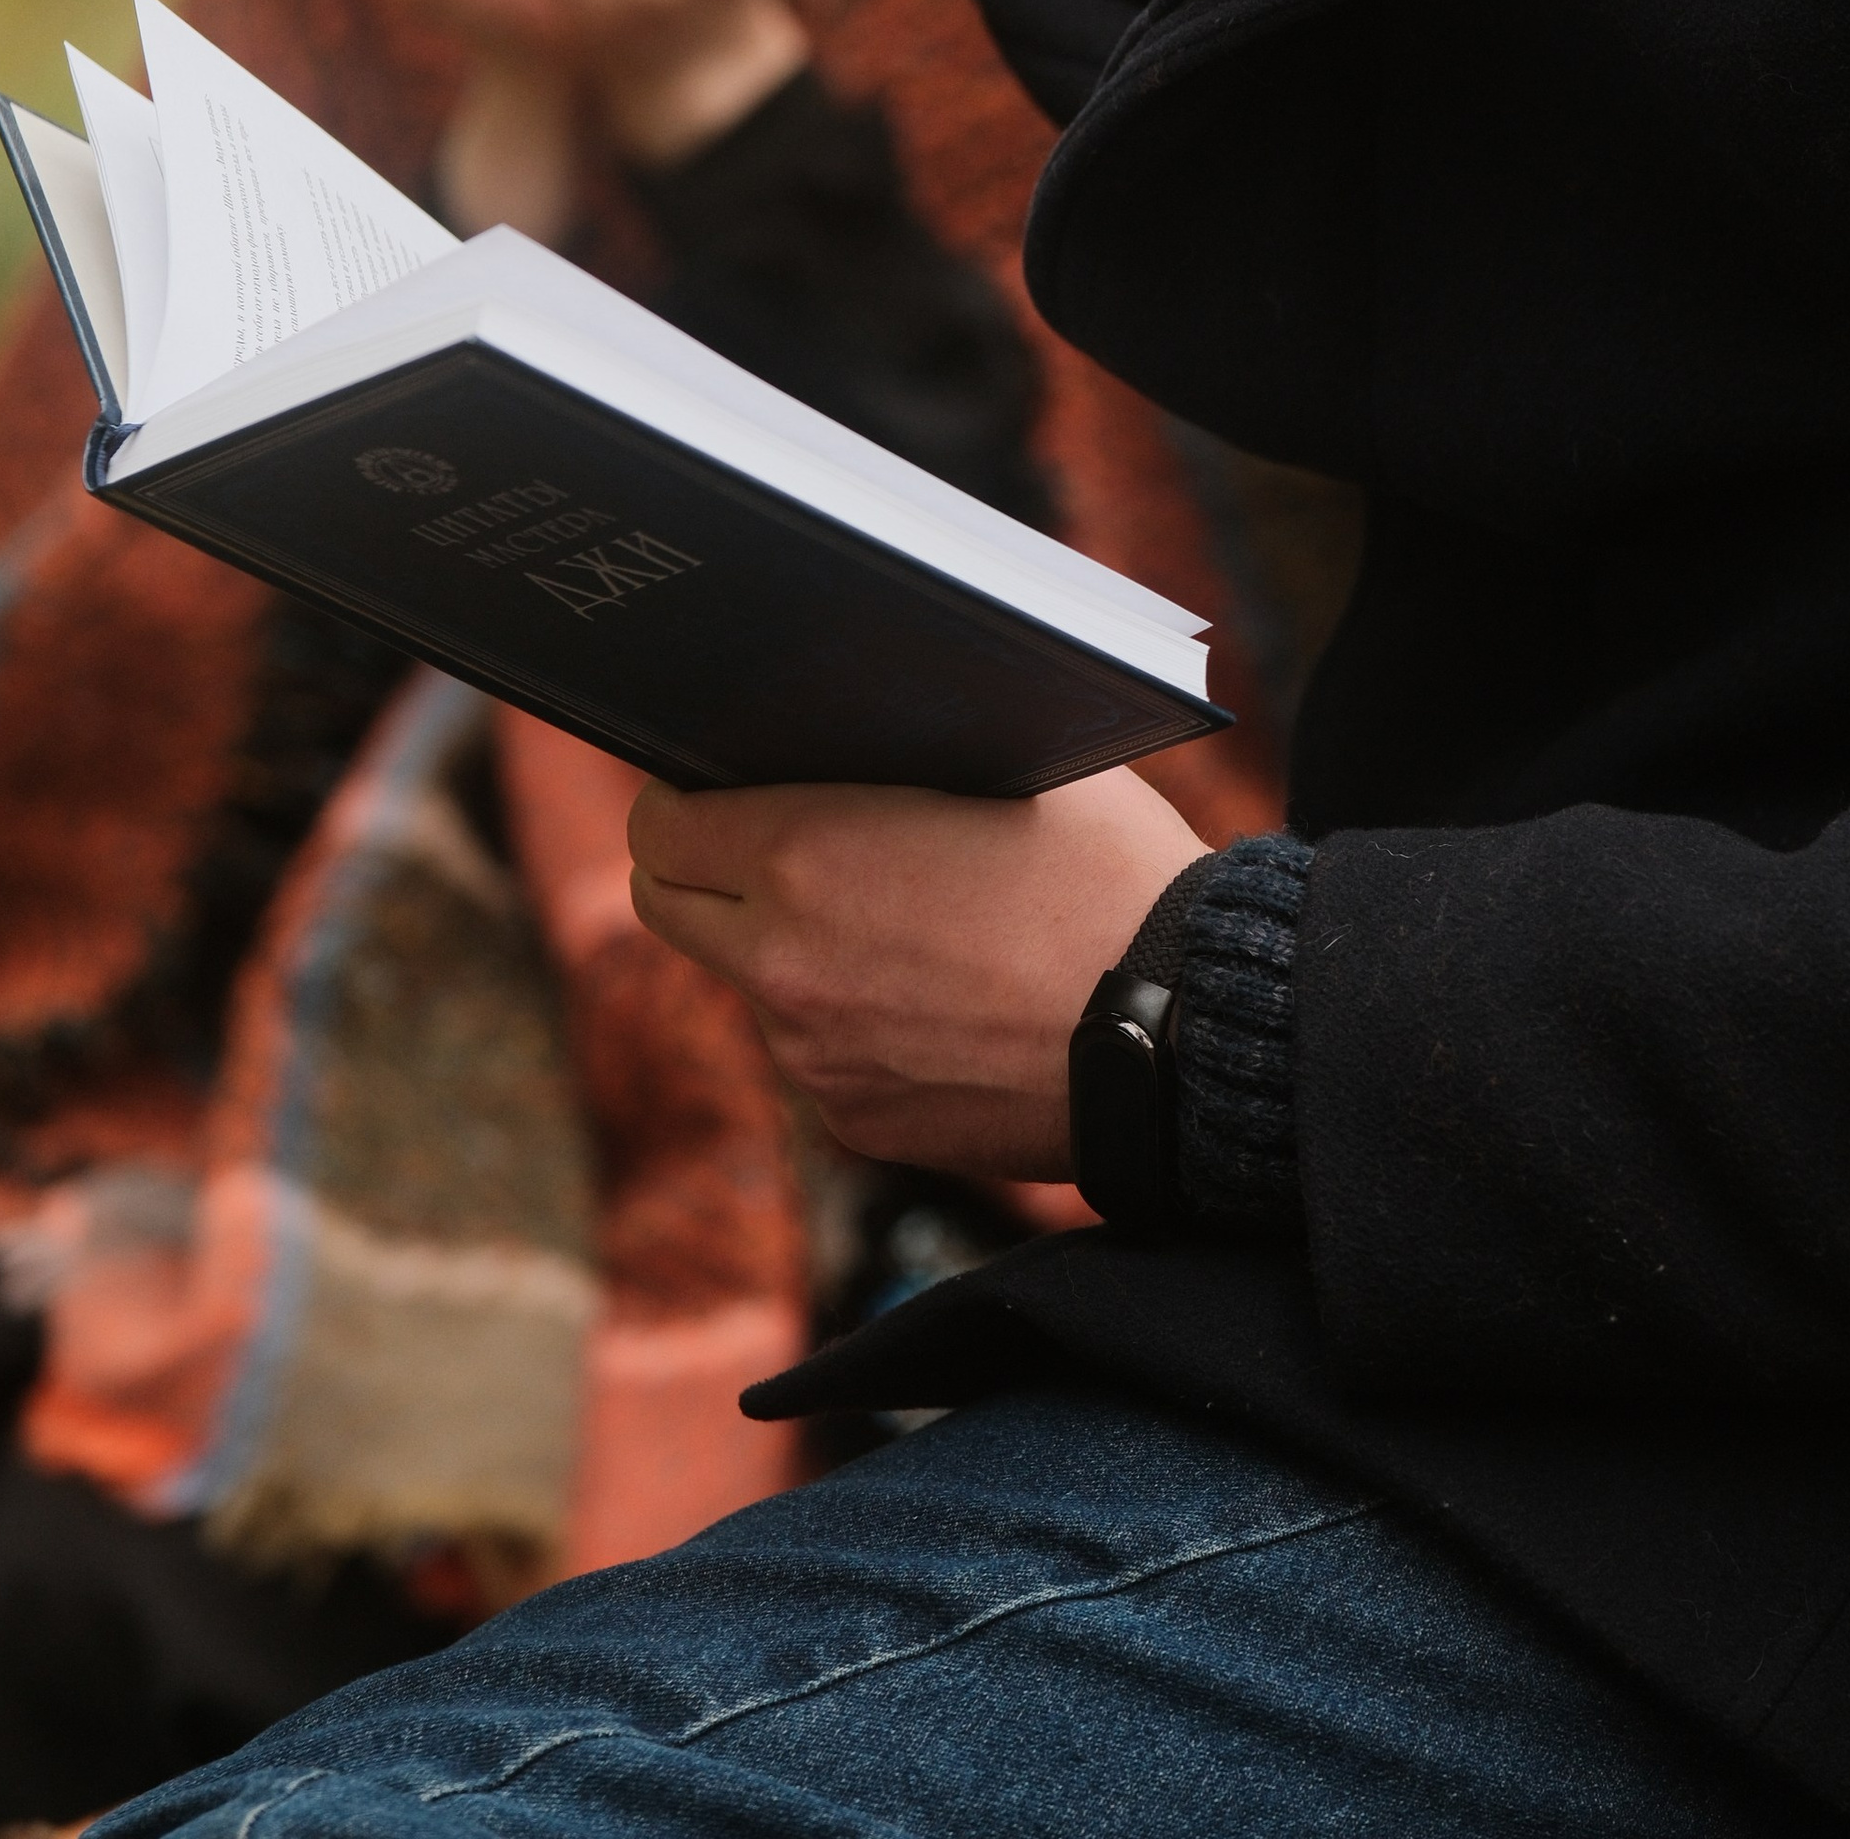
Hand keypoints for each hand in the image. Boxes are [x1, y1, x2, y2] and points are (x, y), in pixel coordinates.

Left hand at [627, 769, 1207, 1176]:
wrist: (1192, 1029)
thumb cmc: (1112, 873)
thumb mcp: (1014, 759)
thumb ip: (903, 746)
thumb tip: (847, 723)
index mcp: (803, 856)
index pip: (657, 825)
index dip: (683, 797)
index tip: (717, 785)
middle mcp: (783, 966)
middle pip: (667, 905)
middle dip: (701, 867)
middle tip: (766, 842)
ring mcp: (816, 1058)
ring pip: (751, 984)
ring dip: (789, 947)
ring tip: (898, 923)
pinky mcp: (860, 1126)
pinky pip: (821, 1056)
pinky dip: (853, 1023)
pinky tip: (940, 998)